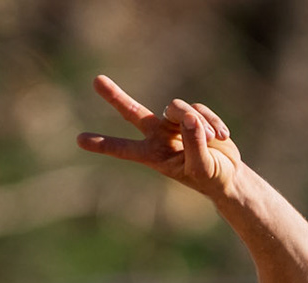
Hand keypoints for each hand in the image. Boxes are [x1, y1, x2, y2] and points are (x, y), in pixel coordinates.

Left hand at [75, 75, 241, 200]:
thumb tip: (188, 116)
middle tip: (96, 81)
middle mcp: (158, 136)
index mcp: (153, 155)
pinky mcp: (193, 114)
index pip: (124, 149)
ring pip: (178, 108)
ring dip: (199, 123)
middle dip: (116, 97)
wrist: (228, 174)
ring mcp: (174, 123)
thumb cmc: (210, 178)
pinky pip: (199, 109)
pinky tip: (223, 137)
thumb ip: (194, 143)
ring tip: (214, 140)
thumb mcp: (202, 167)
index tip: (79, 140)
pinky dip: (213, 122)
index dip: (103, 144)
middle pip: (133, 113)